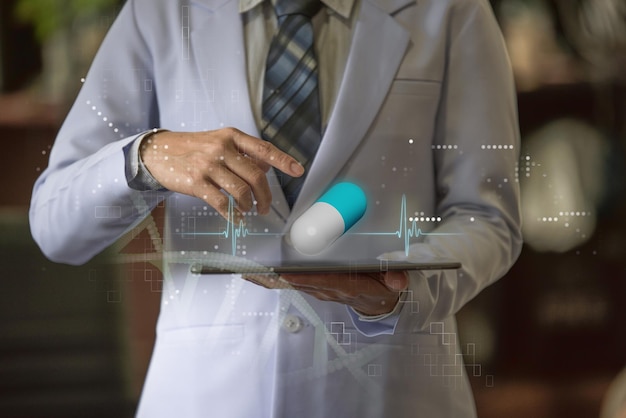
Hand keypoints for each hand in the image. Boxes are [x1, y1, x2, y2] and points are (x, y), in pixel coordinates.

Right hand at [140, 128, 303, 220]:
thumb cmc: (193, 148)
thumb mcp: (218, 142)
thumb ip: (243, 154)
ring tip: (247, 210)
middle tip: (265, 207)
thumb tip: (266, 168)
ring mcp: (208, 165)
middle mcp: (221, 148)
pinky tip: (235, 218)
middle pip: (255, 175)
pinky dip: (232, 214)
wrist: (157, 152)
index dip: (283, 161)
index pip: (263, 149)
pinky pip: (221, 203)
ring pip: (241, 190)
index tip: (298, 170)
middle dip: (265, 195)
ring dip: (249, 205)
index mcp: (231, 137)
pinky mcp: (195, 182)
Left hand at [244, 270, 408, 315]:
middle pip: (298, 283)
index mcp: (346, 285)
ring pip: (289, 284)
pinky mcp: (313, 287)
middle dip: (276, 278)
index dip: (306, 279)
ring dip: (268, 278)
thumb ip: (395, 281)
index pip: (324, 281)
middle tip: (253, 270)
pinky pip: (288, 284)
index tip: (287, 274)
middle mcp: (327, 289)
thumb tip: (398, 281)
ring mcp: (318, 289)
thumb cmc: (381, 287)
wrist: (378, 303)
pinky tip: (254, 275)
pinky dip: (271, 279)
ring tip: (246, 270)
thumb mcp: (393, 284)